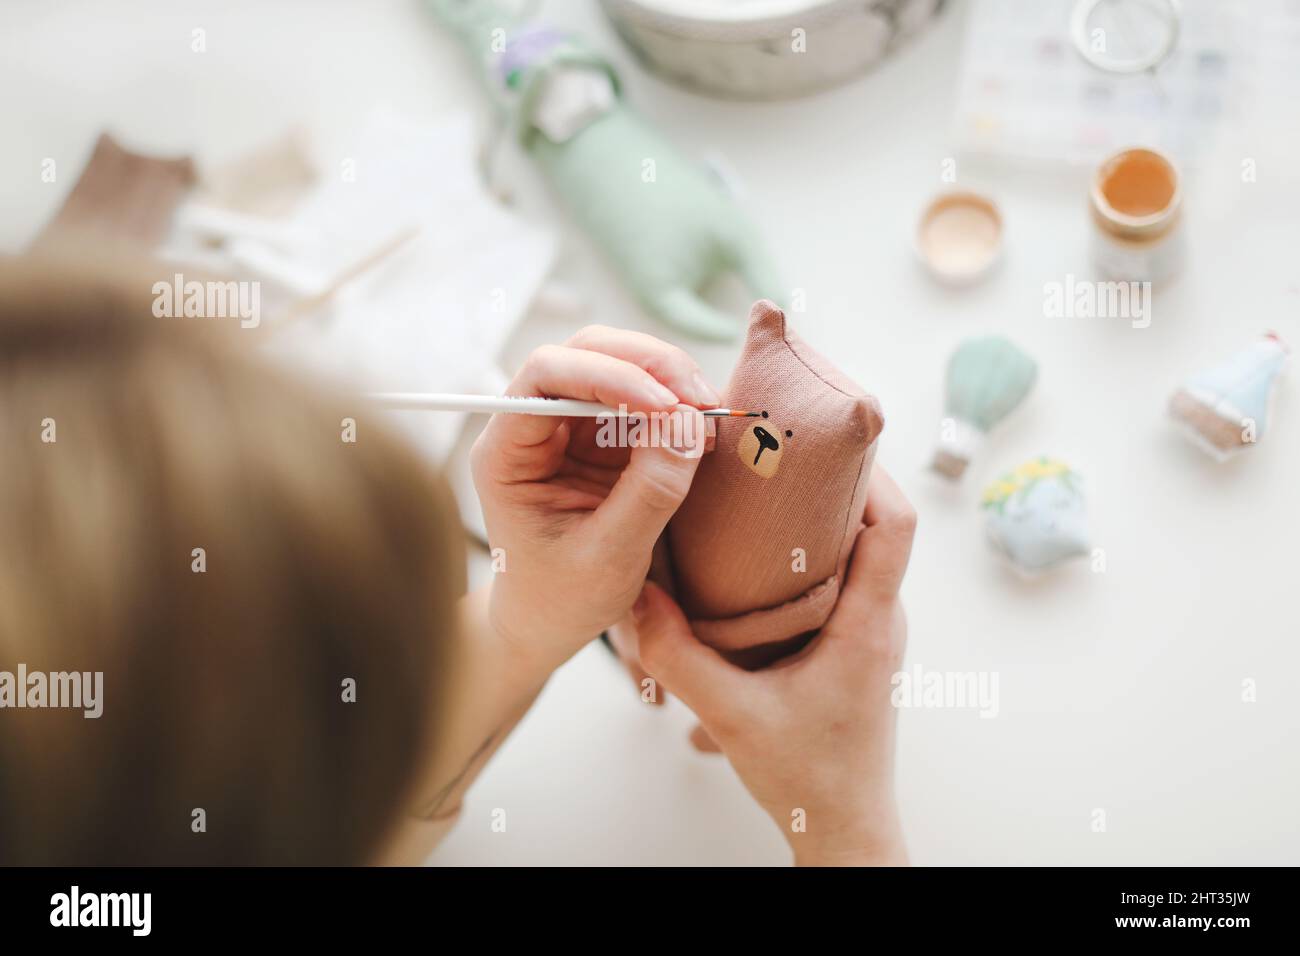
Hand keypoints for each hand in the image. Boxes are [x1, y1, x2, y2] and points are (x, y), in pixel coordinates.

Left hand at [470, 326, 717, 683]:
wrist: (549, 627)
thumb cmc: (560, 600)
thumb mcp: (609, 556)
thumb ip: (649, 491)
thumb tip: (689, 424)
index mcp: (506, 452)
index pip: (546, 375)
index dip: (607, 376)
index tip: (664, 404)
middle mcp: (532, 427)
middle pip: (586, 354)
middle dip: (648, 365)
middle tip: (700, 397)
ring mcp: (569, 429)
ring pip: (619, 366)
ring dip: (669, 380)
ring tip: (710, 413)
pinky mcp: (601, 441)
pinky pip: (641, 401)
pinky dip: (676, 405)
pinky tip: (703, 427)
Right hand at [631, 466, 915, 865]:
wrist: (842, 827)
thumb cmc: (806, 779)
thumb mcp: (730, 716)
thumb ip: (678, 658)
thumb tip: (634, 599)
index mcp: (866, 626)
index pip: (897, 526)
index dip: (871, 473)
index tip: (825, 439)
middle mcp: (880, 618)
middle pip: (878, 522)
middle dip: (834, 477)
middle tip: (778, 449)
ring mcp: (872, 629)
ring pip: (861, 547)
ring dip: (820, 513)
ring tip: (763, 489)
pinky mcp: (855, 641)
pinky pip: (844, 574)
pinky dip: (808, 549)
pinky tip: (758, 553)